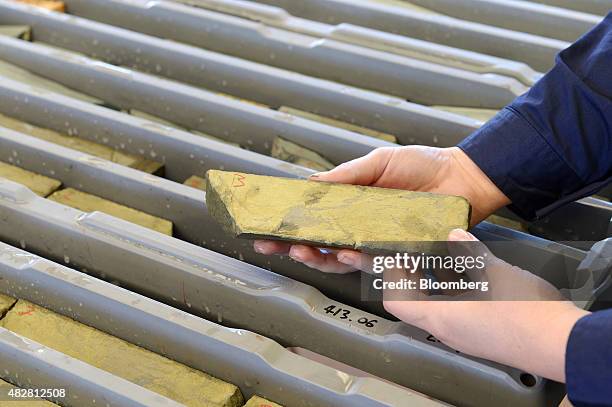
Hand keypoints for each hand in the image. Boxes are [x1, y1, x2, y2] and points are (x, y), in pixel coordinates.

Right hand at [254, 146, 509, 272]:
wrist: (461, 176)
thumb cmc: (423, 165)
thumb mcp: (378, 162)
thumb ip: (345, 176)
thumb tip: (309, 185)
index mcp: (352, 206)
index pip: (314, 220)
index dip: (289, 225)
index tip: (264, 227)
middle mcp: (361, 228)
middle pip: (320, 245)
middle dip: (292, 247)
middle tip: (271, 245)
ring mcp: (378, 242)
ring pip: (341, 260)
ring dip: (318, 258)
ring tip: (301, 251)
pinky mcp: (399, 252)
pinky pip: (373, 262)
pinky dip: (354, 259)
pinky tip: (341, 253)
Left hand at [383, 228, 588, 382]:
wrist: (561, 345)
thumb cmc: (522, 309)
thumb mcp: (495, 273)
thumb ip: (471, 253)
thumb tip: (455, 235)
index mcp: (441, 318)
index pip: (396, 302)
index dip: (391, 279)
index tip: (396, 258)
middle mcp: (448, 331)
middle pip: (415, 303)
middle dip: (413, 275)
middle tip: (415, 250)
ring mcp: (466, 336)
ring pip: (440, 306)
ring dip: (437, 281)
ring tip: (441, 253)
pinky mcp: (483, 335)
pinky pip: (459, 311)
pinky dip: (457, 290)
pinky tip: (470, 270)